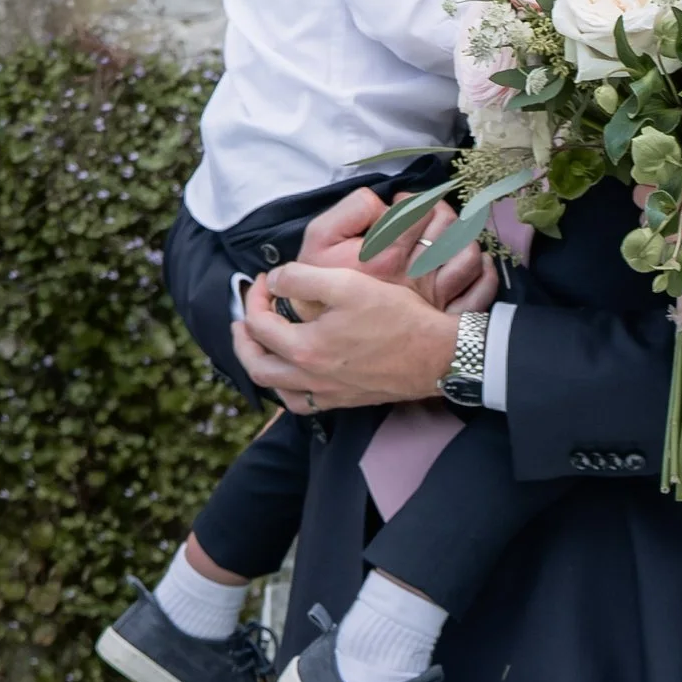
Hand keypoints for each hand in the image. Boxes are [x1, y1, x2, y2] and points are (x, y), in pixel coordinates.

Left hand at [236, 253, 467, 410]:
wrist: (438, 355)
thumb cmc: (397, 317)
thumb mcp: (347, 283)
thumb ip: (302, 278)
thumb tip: (275, 281)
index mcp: (304, 348)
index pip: (259, 324)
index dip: (255, 298)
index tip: (265, 282)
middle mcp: (310, 377)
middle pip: (256, 365)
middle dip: (244, 339)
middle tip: (245, 320)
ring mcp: (328, 393)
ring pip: (277, 389)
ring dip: (262, 366)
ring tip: (262, 348)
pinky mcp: (346, 400)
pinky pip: (302, 404)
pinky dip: (288, 388)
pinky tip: (294, 374)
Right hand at [293, 182, 492, 305]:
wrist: (326, 338)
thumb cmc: (321, 286)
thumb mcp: (320, 238)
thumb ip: (351, 211)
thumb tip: (384, 202)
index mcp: (386, 254)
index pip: (420, 211)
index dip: (415, 200)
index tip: (404, 204)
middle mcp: (414, 277)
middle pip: (449, 228)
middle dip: (442, 213)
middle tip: (429, 215)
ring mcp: (433, 300)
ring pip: (468, 257)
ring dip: (465, 238)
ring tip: (451, 235)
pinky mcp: (445, 321)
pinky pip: (480, 294)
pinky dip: (485, 273)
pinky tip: (478, 262)